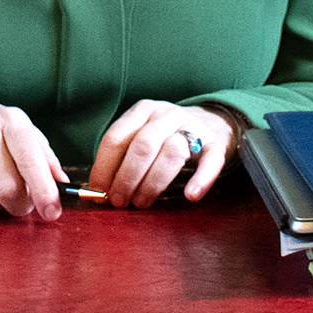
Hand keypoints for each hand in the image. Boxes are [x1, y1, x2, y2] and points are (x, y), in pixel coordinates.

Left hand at [86, 101, 235, 208]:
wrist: (212, 121)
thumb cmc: (166, 136)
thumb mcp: (142, 134)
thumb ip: (122, 156)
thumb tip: (98, 190)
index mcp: (142, 110)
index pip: (116, 137)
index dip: (103, 167)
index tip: (97, 191)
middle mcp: (166, 114)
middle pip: (142, 145)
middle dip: (126, 178)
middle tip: (118, 201)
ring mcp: (193, 126)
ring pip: (171, 152)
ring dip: (153, 182)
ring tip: (142, 202)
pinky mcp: (215, 143)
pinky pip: (210, 161)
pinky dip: (201, 179)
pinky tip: (190, 195)